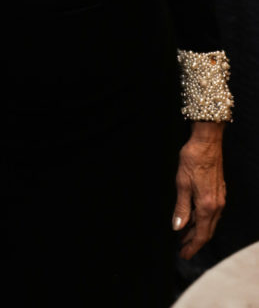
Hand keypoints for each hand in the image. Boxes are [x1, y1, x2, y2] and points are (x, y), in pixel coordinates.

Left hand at [172, 121, 225, 258]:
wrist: (207, 142)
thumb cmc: (193, 160)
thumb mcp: (182, 184)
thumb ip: (181, 208)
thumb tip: (177, 227)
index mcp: (207, 206)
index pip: (201, 234)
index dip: (192, 246)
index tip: (184, 254)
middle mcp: (217, 205)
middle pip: (207, 231)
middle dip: (194, 241)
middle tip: (182, 249)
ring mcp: (220, 198)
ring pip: (210, 222)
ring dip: (198, 230)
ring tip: (184, 235)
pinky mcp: (219, 191)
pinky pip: (211, 213)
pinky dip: (202, 220)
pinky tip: (193, 218)